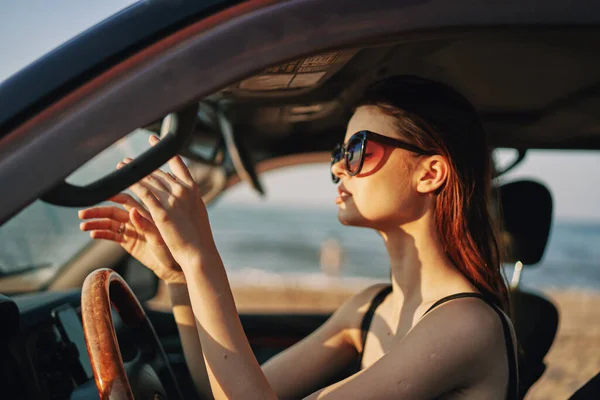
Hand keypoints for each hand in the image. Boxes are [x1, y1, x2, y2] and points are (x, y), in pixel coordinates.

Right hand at [79, 153, 184, 283]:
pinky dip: (102, 234)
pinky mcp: (128, 242)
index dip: (113, 194)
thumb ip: (146, 225)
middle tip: (82, 212)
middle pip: (113, 210)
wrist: (175, 266)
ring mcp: (132, 230)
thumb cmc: (173, 248)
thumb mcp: (160, 237)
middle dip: (98, 210)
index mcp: (146, 212)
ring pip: (110, 223)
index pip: (126, 199)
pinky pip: (112, 235)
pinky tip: (92, 234)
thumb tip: (132, 211)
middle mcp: (137, 218)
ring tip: (83, 226)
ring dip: (96, 222)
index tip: (100, 191)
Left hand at [120, 135, 216, 270]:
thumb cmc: (199, 238)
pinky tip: (120, 180)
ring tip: (120, 167)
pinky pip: (142, 193)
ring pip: (148, 180)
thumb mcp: (196, 213)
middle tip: (128, 161)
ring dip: (133, 172)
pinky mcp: (162, 211)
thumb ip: (187, 198)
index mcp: (193, 189)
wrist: (199, 253)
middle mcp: (183, 190)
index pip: (178, 163)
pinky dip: (130, 184)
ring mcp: (173, 199)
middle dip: (142, 165)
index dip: (164, 150)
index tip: (154, 140)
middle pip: (159, 172)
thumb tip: (179, 186)